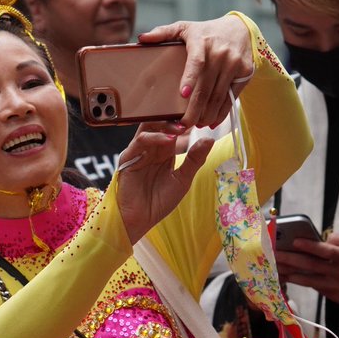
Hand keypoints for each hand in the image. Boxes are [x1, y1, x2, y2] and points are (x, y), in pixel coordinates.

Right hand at [115, 123, 215, 244]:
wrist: (140, 219)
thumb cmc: (160, 202)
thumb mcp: (183, 179)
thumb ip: (194, 159)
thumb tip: (210, 139)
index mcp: (164, 153)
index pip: (174, 130)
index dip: (185, 123)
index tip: (200, 118)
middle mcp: (151, 149)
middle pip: (160, 123)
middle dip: (175, 120)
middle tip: (191, 118)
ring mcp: (138, 151)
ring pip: (149, 127)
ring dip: (165, 125)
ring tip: (181, 128)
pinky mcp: (128, 157)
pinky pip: (139, 141)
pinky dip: (154, 137)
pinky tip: (168, 140)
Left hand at [138, 16, 251, 127]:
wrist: (239, 29)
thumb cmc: (205, 31)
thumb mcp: (184, 28)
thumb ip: (163, 33)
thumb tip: (141, 39)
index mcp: (202, 42)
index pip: (196, 62)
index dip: (190, 78)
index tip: (183, 94)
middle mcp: (220, 53)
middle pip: (206, 87)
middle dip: (194, 110)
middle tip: (184, 125)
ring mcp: (234, 64)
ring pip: (219, 96)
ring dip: (207, 115)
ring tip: (196, 125)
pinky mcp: (245, 73)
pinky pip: (232, 97)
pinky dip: (222, 113)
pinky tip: (212, 122)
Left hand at [275, 232, 338, 303]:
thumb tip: (325, 239)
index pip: (326, 251)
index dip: (310, 246)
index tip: (294, 241)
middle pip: (311, 265)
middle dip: (290, 259)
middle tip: (274, 254)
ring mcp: (335, 286)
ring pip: (308, 280)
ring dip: (289, 273)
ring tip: (274, 267)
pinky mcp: (333, 296)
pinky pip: (313, 288)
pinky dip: (298, 282)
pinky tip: (286, 276)